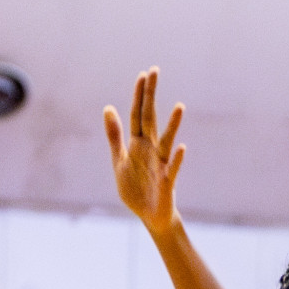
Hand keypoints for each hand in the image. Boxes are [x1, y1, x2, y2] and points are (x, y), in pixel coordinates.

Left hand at [104, 68, 184, 236]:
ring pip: (167, 141)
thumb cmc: (136, 189)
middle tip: (156, 72)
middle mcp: (151, 149)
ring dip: (173, 124)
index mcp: (138, 144)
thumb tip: (108, 108)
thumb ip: (115, 136)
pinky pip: (172, 168)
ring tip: (179, 107)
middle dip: (152, 96)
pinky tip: (181, 147)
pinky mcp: (167, 182)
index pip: (138, 114)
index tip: (144, 74)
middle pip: (151, 118)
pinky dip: (176, 159)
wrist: (149, 216)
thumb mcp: (120, 160)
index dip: (139, 95)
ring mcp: (161, 164)